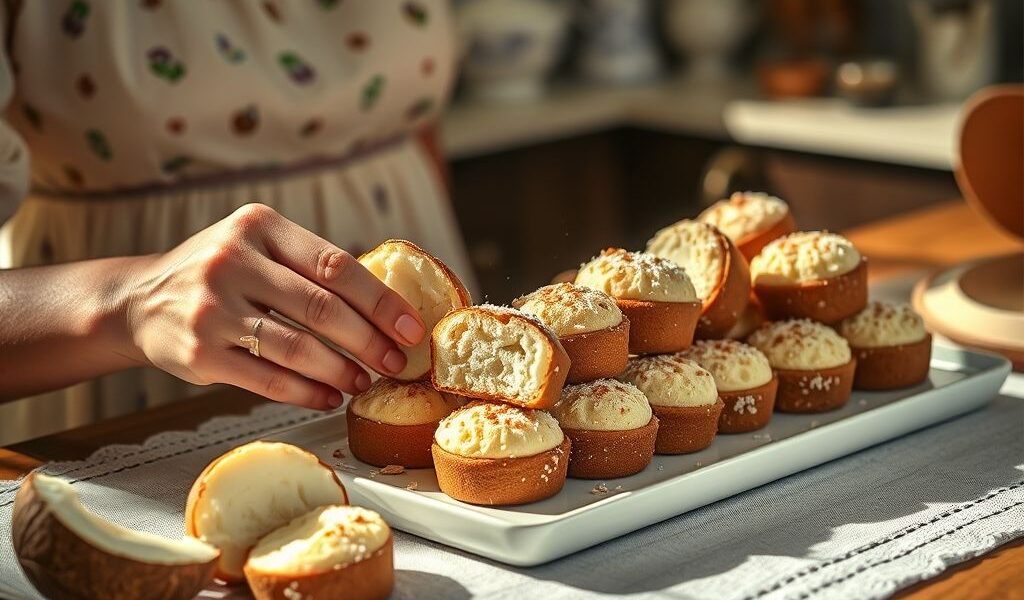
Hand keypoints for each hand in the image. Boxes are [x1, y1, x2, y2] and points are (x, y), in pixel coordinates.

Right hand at [124, 204, 424, 408]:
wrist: (139, 300)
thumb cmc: (220, 275)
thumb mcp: (256, 246)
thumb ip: (308, 266)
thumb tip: (387, 309)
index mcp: (259, 226)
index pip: (335, 265)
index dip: (380, 301)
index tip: (411, 327)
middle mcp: (232, 261)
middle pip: (321, 308)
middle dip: (368, 341)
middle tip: (395, 362)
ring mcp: (212, 308)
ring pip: (297, 348)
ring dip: (340, 371)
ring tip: (363, 382)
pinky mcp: (200, 353)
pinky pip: (268, 379)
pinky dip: (306, 393)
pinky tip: (328, 398)